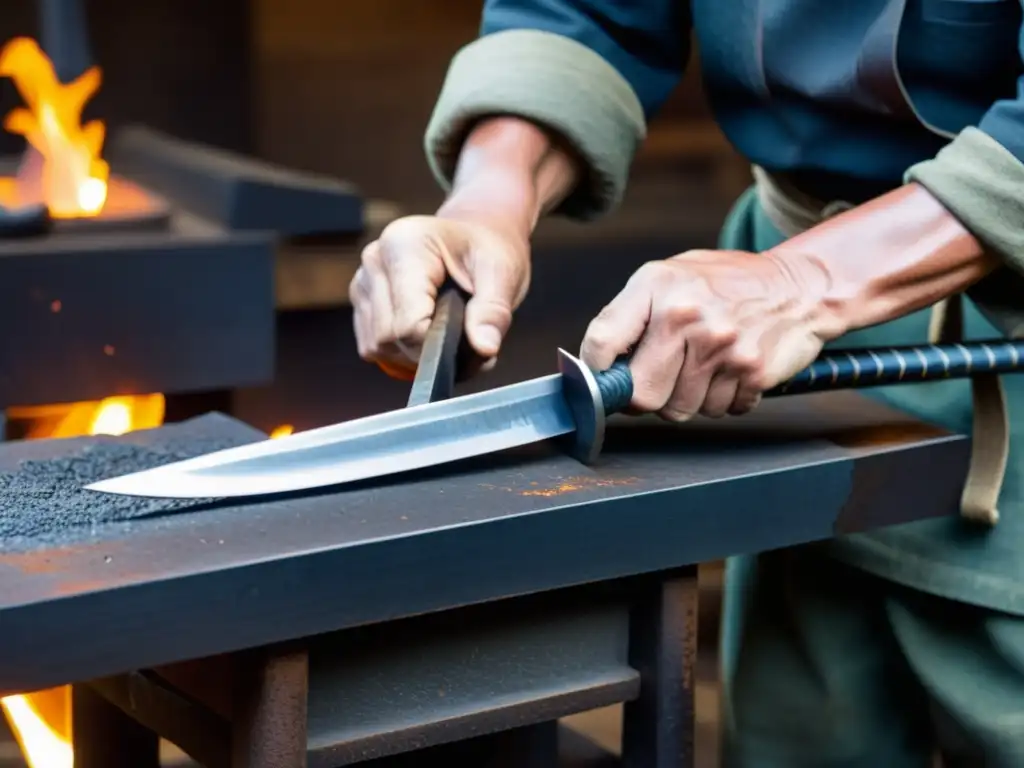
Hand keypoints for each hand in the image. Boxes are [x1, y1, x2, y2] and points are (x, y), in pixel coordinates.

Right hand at [350, 213, 530, 379]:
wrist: (471, 240)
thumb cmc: (484, 252)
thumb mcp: (502, 274)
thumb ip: (492, 310)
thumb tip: (485, 348)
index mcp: (405, 245)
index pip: (408, 323)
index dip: (439, 343)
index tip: (469, 338)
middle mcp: (375, 260)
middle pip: (389, 338)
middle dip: (429, 352)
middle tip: (464, 339)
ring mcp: (362, 281)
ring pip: (378, 347)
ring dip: (414, 355)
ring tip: (445, 332)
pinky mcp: (360, 302)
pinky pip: (372, 347)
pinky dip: (401, 352)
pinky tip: (426, 332)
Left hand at [579, 249, 847, 419]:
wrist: (799, 286)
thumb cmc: (724, 285)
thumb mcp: (669, 278)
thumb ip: (630, 317)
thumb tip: (596, 370)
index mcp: (656, 286)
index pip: (601, 344)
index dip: (598, 372)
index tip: (606, 378)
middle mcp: (686, 314)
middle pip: (640, 394)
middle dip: (647, 395)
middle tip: (662, 376)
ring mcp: (721, 346)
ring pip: (679, 410)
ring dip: (688, 398)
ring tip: (704, 365)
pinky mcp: (751, 372)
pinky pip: (720, 411)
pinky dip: (724, 400)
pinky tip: (730, 370)